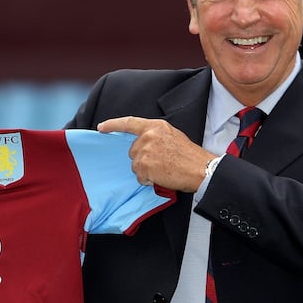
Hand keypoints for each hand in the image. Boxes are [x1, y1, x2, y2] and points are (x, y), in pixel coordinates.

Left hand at [97, 116, 216, 192]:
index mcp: (155, 126)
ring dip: (146, 171)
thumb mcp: (172, 136)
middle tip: (161, 163)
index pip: (129, 122)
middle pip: (133, 151)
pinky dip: (148, 180)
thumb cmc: (190, 155)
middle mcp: (148, 136)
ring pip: (135, 165)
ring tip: (164, 170)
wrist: (200, 169)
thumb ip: (155, 136)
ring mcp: (145, 151)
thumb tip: (142, 143)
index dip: (113, 124)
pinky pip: (139, 177)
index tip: (101, 127)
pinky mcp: (145, 165)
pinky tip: (162, 176)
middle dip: (143, 159)